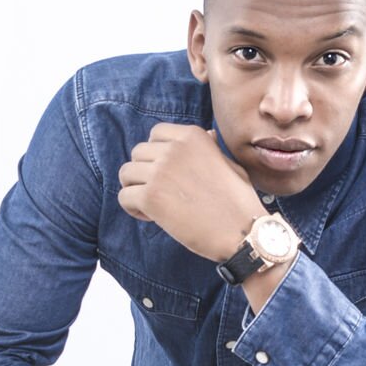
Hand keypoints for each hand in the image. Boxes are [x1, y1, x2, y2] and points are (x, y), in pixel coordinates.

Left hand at [117, 123, 267, 261]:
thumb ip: (210, 148)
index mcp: (192, 136)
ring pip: (126, 174)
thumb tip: (207, 135)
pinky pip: (124, 197)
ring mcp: (160, 172)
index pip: (155, 134)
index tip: (167, 172)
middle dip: (144, 172)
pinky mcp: (150, 197)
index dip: (156, 154)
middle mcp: (173, 149)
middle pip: (137, 153)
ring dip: (135, 189)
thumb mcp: (229, 163)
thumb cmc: (238, 201)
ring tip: (154, 205)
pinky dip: (132, 208)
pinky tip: (151, 217)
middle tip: (160, 192)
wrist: (241, 231)